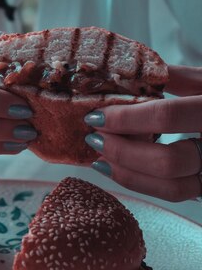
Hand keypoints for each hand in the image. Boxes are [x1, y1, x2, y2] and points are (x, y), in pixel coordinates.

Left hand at [84, 65, 201, 201]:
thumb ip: (172, 77)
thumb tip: (126, 75)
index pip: (167, 116)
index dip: (126, 118)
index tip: (95, 115)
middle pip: (168, 161)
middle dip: (123, 152)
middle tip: (94, 138)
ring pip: (172, 188)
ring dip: (128, 175)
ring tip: (100, 158)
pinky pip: (175, 194)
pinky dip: (143, 184)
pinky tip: (121, 170)